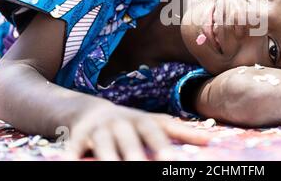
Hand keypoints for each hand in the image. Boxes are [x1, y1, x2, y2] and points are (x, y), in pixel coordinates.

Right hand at [67, 104, 209, 160]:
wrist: (90, 111)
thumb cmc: (130, 122)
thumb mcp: (154, 122)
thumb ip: (180, 132)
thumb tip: (209, 139)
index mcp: (141, 120)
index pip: (156, 131)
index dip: (164, 146)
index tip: (176, 163)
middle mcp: (121, 123)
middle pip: (130, 141)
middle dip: (137, 156)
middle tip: (146, 168)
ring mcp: (98, 130)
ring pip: (104, 146)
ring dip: (109, 159)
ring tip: (116, 169)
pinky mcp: (76, 138)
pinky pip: (72, 151)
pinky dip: (71, 158)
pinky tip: (71, 164)